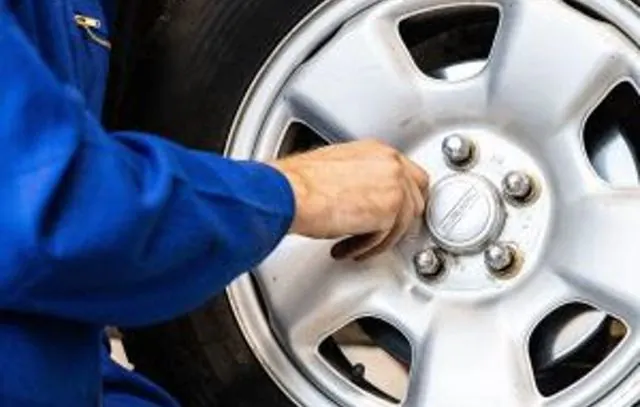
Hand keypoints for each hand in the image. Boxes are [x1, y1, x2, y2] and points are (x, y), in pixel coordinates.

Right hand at [269, 140, 428, 260]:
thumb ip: (361, 179)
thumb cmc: (300, 183)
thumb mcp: (337, 169)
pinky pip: (388, 237)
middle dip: (401, 220)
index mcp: (377, 151)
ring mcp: (394, 186)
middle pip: (417, 198)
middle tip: (384, 234)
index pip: (409, 175)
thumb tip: (365, 197)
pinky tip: (351, 248)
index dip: (404, 197)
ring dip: (380, 238)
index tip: (396, 212)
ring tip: (357, 245)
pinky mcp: (390, 211)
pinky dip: (369, 248)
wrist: (291, 193)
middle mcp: (390, 164)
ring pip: (405, 222)